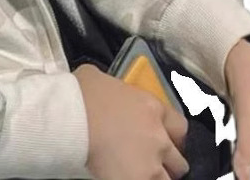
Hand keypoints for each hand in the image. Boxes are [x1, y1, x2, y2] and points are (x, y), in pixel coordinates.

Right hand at [73, 62, 189, 178]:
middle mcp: (159, 136)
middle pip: (178, 160)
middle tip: (151, 161)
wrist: (70, 117)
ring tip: (141, 174)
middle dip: (167, 162)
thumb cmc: (80, 93)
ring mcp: (151, 162)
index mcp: (152, 107)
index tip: (164, 139)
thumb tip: (106, 89)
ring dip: (156, 177)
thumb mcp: (101, 78)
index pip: (180, 126)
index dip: (172, 135)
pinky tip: (127, 177)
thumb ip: (115, 87)